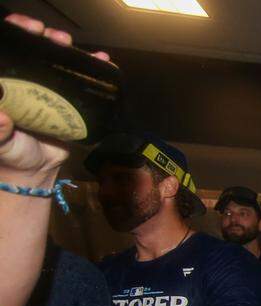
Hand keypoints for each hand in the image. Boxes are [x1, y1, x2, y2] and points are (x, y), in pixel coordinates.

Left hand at [0, 14, 110, 178]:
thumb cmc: (12, 153)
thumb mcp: (1, 142)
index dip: (18, 32)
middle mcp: (29, 80)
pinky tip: (102, 60)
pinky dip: (95, 70)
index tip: (28, 28)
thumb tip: (2, 116)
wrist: (37, 173)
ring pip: (60, 61)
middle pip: (38, 50)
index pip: (12, 49)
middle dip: (45, 37)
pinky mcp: (72, 103)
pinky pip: (84, 83)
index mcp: (11, 83)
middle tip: (54, 37)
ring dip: (67, 48)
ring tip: (70, 44)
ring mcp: (51, 90)